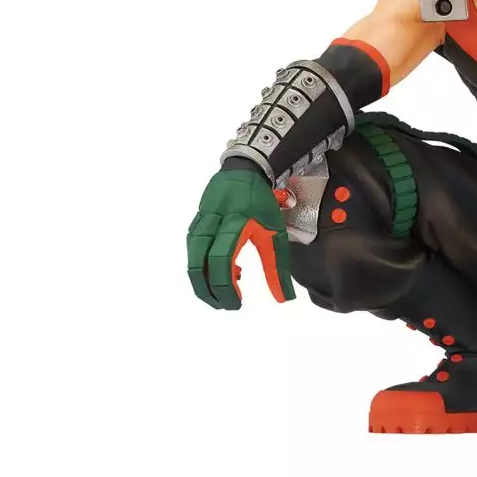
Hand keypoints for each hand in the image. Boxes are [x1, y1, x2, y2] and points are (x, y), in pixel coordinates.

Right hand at [186, 169, 295, 309]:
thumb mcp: (276, 232)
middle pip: (200, 262)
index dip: (226, 285)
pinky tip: (218, 272)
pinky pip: (192, 251)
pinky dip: (202, 267)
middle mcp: (214, 221)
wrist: (244, 171)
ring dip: (203, 282)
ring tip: (220, 294)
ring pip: (191, 258)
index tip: (237, 303)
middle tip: (226, 305)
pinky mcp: (195, 223)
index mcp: (236, 222)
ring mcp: (201, 221)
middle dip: (210, 291)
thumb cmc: (261, 204)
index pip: (222, 258)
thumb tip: (284, 299)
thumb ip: (277, 267)